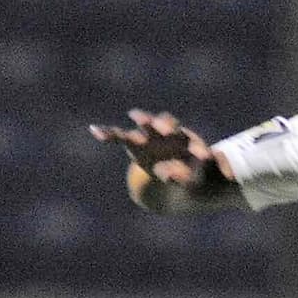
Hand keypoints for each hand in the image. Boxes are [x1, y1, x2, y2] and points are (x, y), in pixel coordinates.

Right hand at [89, 109, 214, 199]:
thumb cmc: (187, 173)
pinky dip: (107, 133)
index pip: (191, 139)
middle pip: (167, 124)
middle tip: (166, 127)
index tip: (203, 157)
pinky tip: (94, 130)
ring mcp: (149, 136)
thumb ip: (195, 178)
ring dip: (142, 120)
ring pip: (143, 125)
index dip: (196, 147)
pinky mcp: (132, 143)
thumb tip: (195, 182)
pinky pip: (117, 135)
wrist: (169, 174)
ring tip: (136, 115)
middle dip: (166, 124)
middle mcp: (167, 134)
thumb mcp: (194, 178)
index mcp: (186, 140)